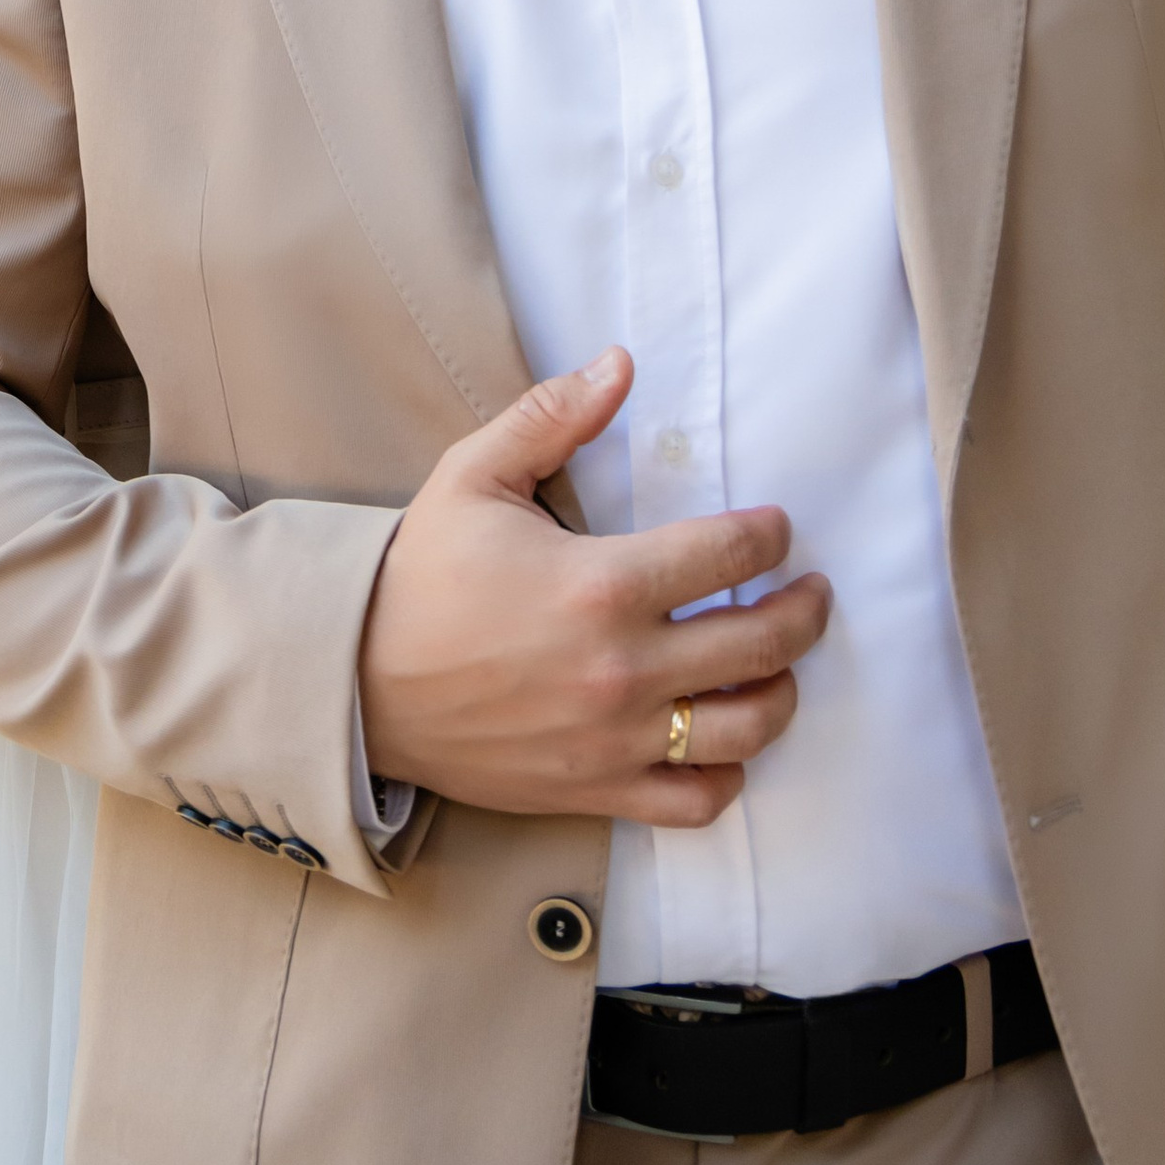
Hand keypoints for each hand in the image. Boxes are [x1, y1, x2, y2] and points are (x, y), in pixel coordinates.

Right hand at [357, 348, 829, 822]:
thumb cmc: (419, 575)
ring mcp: (614, 738)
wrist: (355, 680)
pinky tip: (724, 741)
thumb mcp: (473, 475)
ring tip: (781, 666)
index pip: (729, 556)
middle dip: (804, 610)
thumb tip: (621, 364)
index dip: (769, 536)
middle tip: (810, 591)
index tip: (775, 530)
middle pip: (762, 643)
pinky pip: (696, 799)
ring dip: (782, 692)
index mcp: (600, 583)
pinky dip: (726, 774)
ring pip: (747, 727)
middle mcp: (622, 668)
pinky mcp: (596, 789)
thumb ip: (553, 416)